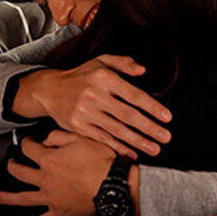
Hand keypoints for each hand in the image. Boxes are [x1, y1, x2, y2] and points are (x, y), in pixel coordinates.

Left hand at [0, 132, 139, 215]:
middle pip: (20, 172)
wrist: (114, 185)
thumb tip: (47, 139)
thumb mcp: (81, 139)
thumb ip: (60, 136)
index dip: (27, 143)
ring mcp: (50, 197)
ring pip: (22, 197)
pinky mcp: (59, 213)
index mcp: (49, 160)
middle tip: (12, 163)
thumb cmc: (102, 163)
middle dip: (13, 165)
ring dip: (8, 197)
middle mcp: (45, 179)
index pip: (29, 149)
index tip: (29, 142)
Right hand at [13, 55, 171, 159]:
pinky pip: (103, 139)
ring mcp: (85, 113)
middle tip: (166, 137)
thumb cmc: (81, 76)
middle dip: (149, 128)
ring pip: (117, 130)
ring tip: (154, 148)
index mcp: (103, 78)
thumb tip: (143, 70)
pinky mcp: (79, 127)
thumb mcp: (101, 61)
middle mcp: (94, 95)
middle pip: (128, 115)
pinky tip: (132, 154)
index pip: (133, 94)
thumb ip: (123, 63)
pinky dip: (118, 148)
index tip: (167, 117)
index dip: (152, 107)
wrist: (50, 91)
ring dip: (138, 141)